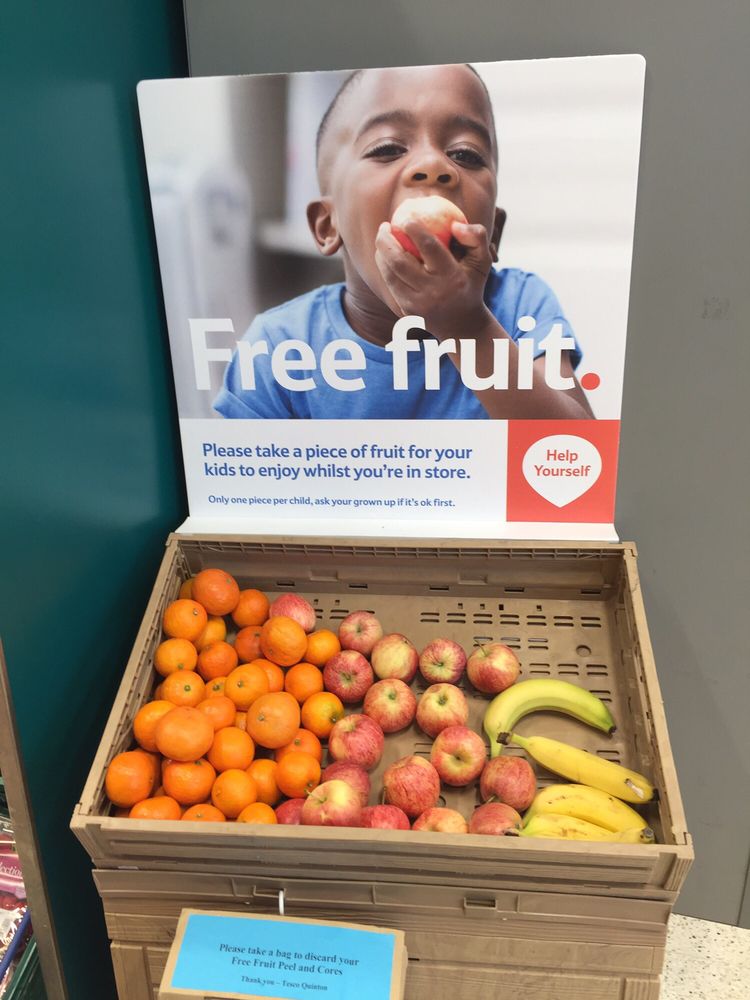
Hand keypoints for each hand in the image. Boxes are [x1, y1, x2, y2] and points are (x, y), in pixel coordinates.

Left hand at [375, 219, 493, 339]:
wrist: (462, 326)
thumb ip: (477, 236)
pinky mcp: (406, 311)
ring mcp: (416, 303)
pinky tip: (383, 254)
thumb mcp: (483, 260)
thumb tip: (454, 224)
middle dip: (386, 239)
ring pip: (390, 273)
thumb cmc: (471, 283)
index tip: (406, 216)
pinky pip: (390, 284)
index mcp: (451, 276)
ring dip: (381, 252)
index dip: (413, 228)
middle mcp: (432, 292)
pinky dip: (383, 266)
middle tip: (385, 225)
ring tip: (383, 236)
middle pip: (399, 261)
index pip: (428, 246)